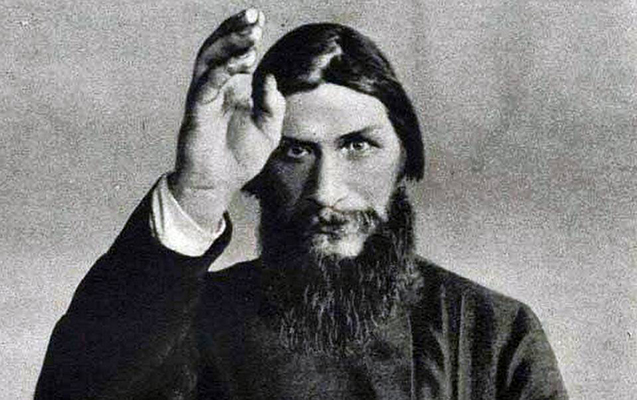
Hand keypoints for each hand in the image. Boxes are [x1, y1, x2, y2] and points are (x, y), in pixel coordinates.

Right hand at [169, 9, 284, 229]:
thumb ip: (273, 104)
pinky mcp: (197, 112)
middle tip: (253, 16)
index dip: (243, 36)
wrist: (220, 184)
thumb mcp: (269, 130)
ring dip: (228, 44)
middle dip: (234, 30)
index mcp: (230, 90)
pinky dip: (223, 70)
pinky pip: (206, 84)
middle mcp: (214, 89)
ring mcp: (203, 99)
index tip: (259, 21)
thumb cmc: (241, 158)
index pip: (233, 55)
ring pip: (208, 60)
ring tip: (250, 35)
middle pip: (218, 49)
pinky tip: (242, 62)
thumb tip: (271, 76)